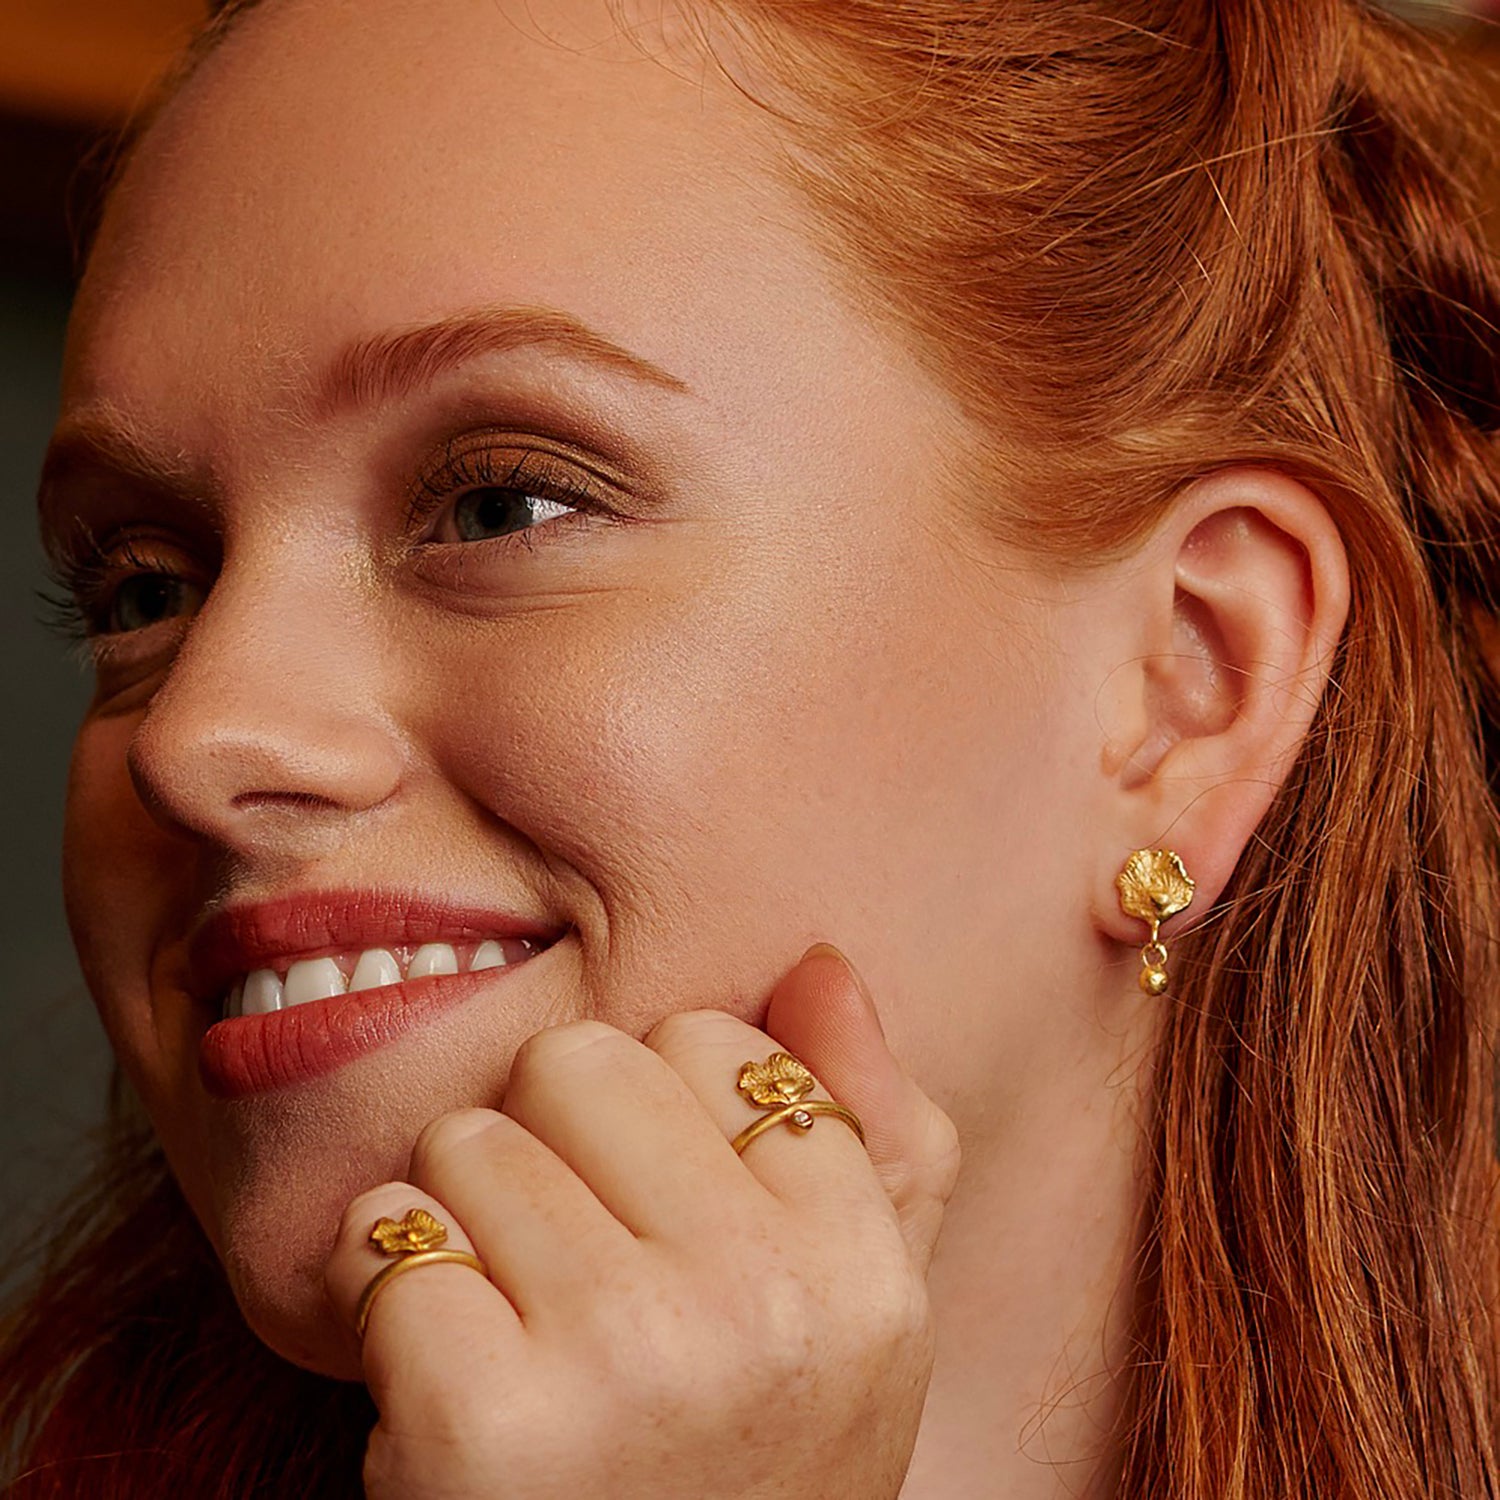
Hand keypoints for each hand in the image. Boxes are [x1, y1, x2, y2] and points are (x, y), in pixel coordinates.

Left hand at [325, 945, 960, 1499]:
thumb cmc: (750, 1464)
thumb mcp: (857, 1317)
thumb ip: (874, 1131)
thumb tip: (822, 963)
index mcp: (858, 1261)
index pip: (708, 1040)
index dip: (659, 1121)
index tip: (663, 1220)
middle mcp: (762, 1303)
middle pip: (576, 1061)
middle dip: (549, 1146)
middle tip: (573, 1270)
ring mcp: (628, 1357)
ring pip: (467, 1139)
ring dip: (462, 1225)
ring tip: (516, 1329)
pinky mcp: (486, 1424)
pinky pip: (386, 1238)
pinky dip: (387, 1297)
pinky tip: (441, 1380)